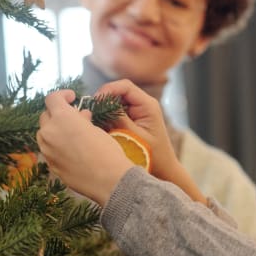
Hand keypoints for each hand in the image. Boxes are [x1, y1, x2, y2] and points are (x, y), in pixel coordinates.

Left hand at [38, 89, 131, 203]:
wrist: (109, 180)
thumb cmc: (107, 151)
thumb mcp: (96, 128)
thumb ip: (82, 120)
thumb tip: (80, 116)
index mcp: (62, 118)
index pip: (52, 99)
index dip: (62, 95)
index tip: (72, 97)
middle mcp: (49, 132)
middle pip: (45, 116)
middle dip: (58, 113)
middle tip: (75, 117)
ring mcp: (47, 151)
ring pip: (44, 134)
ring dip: (55, 130)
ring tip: (73, 135)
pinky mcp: (50, 166)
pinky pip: (49, 150)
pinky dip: (57, 146)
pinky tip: (72, 151)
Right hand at [95, 80, 205, 203]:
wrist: (163, 169)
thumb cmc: (152, 154)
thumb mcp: (132, 135)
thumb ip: (118, 118)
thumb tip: (101, 104)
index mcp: (147, 105)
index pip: (125, 86)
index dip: (108, 90)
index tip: (95, 101)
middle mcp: (143, 104)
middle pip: (119, 91)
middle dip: (104, 100)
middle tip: (92, 112)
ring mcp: (138, 111)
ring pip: (116, 102)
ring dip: (105, 109)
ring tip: (96, 121)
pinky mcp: (132, 119)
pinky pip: (116, 112)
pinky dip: (107, 117)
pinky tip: (102, 127)